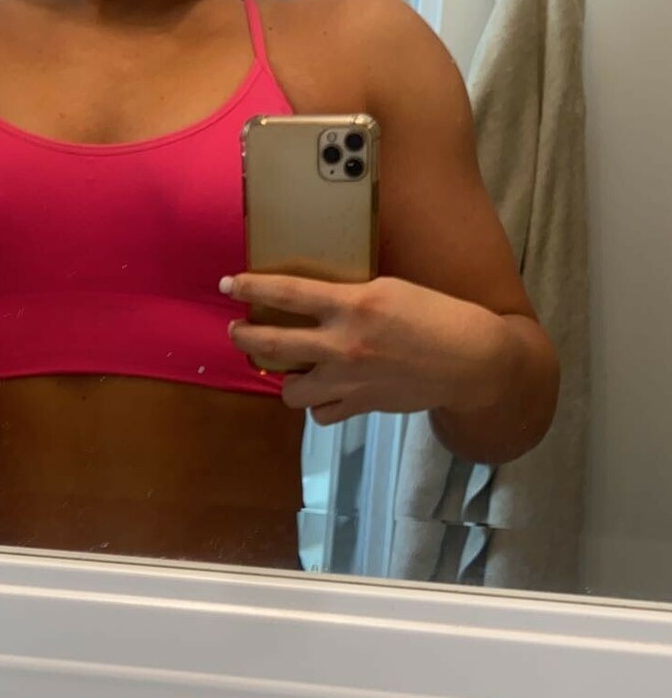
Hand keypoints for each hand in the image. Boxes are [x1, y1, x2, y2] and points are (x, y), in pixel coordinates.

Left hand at [223, 273, 510, 426]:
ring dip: (285, 379)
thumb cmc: (436, 316)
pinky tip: (325, 391)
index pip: (287, 293)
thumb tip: (317, 301)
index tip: (227, 284)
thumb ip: (351, 297)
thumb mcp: (390, 289)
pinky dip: (320, 404)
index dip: (251, 287)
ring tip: (289, 368)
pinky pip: (322, 413)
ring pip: (291, 391)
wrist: (470, 361)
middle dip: (245, 337)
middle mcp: (343, 344)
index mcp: (353, 304)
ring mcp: (349, 380)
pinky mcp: (361, 405)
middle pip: (272, 344)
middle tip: (237, 331)